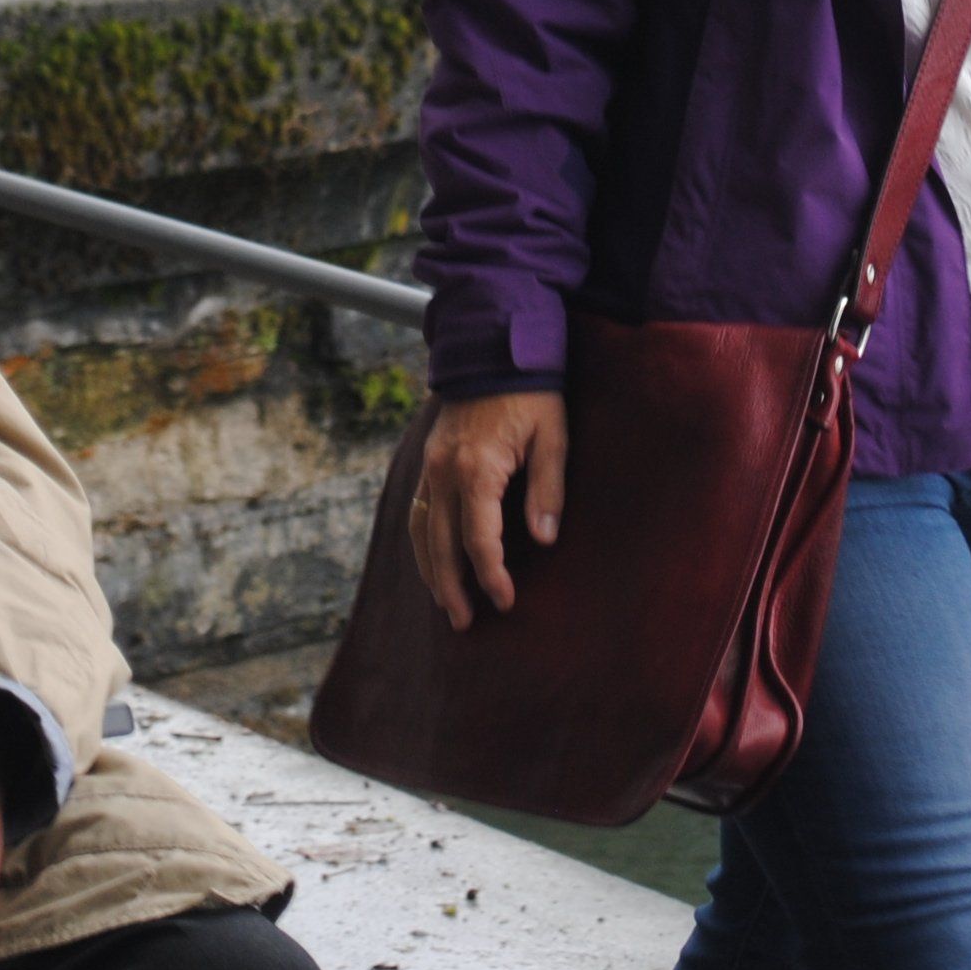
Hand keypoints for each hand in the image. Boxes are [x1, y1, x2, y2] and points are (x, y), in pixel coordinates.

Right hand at [407, 390, 567, 631]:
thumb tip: (543, 540)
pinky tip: (432, 561)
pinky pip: (417, 509)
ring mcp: (431, 465)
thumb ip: (547, 489)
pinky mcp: (429, 459)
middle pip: (441, 544)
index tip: (506, 601)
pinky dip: (422, 542)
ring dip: (431, 570)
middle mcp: (445, 471)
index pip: (479, 539)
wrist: (494, 347)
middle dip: (451, 587)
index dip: (492, 575)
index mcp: (477, 468)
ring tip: (445, 604)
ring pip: (421, 530)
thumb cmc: (532, 392)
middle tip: (464, 623)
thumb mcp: (552, 435)